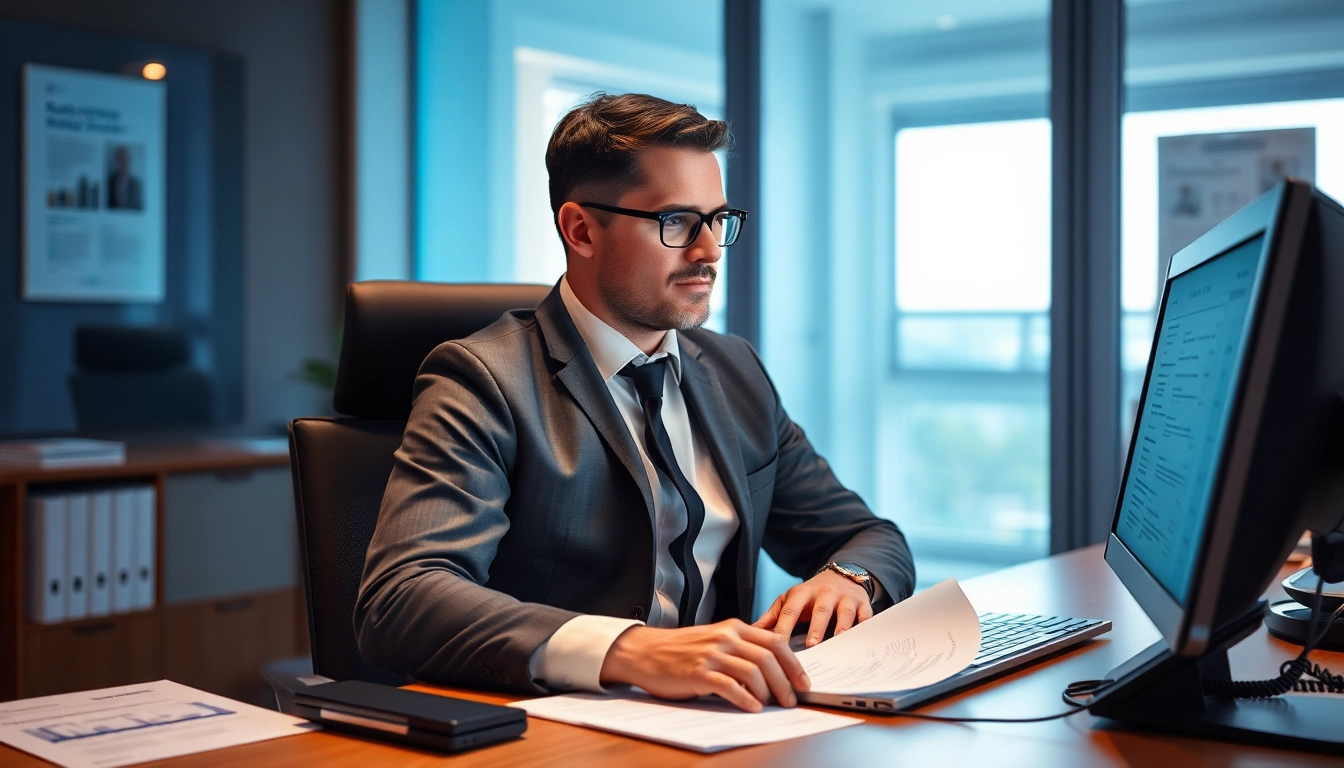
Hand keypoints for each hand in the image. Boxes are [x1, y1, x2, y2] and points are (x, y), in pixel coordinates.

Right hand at [599, 620, 809, 712]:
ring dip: (768, 692)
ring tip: (772, 705)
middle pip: (768, 658)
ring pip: (753, 672)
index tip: (803, 681)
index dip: (793, 663)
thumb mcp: (714, 640)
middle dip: (785, 681)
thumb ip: (740, 647)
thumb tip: (772, 668)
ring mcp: (712, 655)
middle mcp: (725, 638)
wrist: (645, 652)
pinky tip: (752, 708)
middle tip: (791, 699)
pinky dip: (745, 699)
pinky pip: (730, 687)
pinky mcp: (698, 673)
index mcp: (733, 628)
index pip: (774, 642)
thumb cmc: (681, 650)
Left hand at [753, 570, 872, 647]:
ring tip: (837, 642)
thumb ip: (771, 617)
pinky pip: (865, 616)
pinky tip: (861, 640)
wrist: (841, 575)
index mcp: (801, 594)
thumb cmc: (810, 595)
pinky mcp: (862, 605)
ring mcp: (845, 599)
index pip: (791, 611)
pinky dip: (863, 627)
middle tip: (812, 645)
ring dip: (840, 627)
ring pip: (844, 612)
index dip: (783, 628)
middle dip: (816, 627)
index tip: (776, 646)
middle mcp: (824, 594)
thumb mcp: (789, 600)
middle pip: (820, 610)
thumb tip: (748, 633)